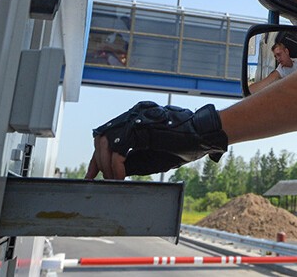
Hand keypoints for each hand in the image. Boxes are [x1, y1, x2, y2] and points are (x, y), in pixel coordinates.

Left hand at [84, 101, 228, 178]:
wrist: (204, 135)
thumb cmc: (183, 145)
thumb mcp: (152, 156)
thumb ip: (133, 160)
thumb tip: (113, 172)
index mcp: (135, 119)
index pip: (107, 137)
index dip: (97, 157)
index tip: (93, 175)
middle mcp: (132, 115)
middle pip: (101, 138)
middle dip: (97, 162)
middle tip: (100, 180)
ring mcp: (136, 119)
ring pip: (106, 142)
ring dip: (106, 165)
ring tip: (113, 180)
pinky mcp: (141, 128)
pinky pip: (119, 150)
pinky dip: (117, 166)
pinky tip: (121, 177)